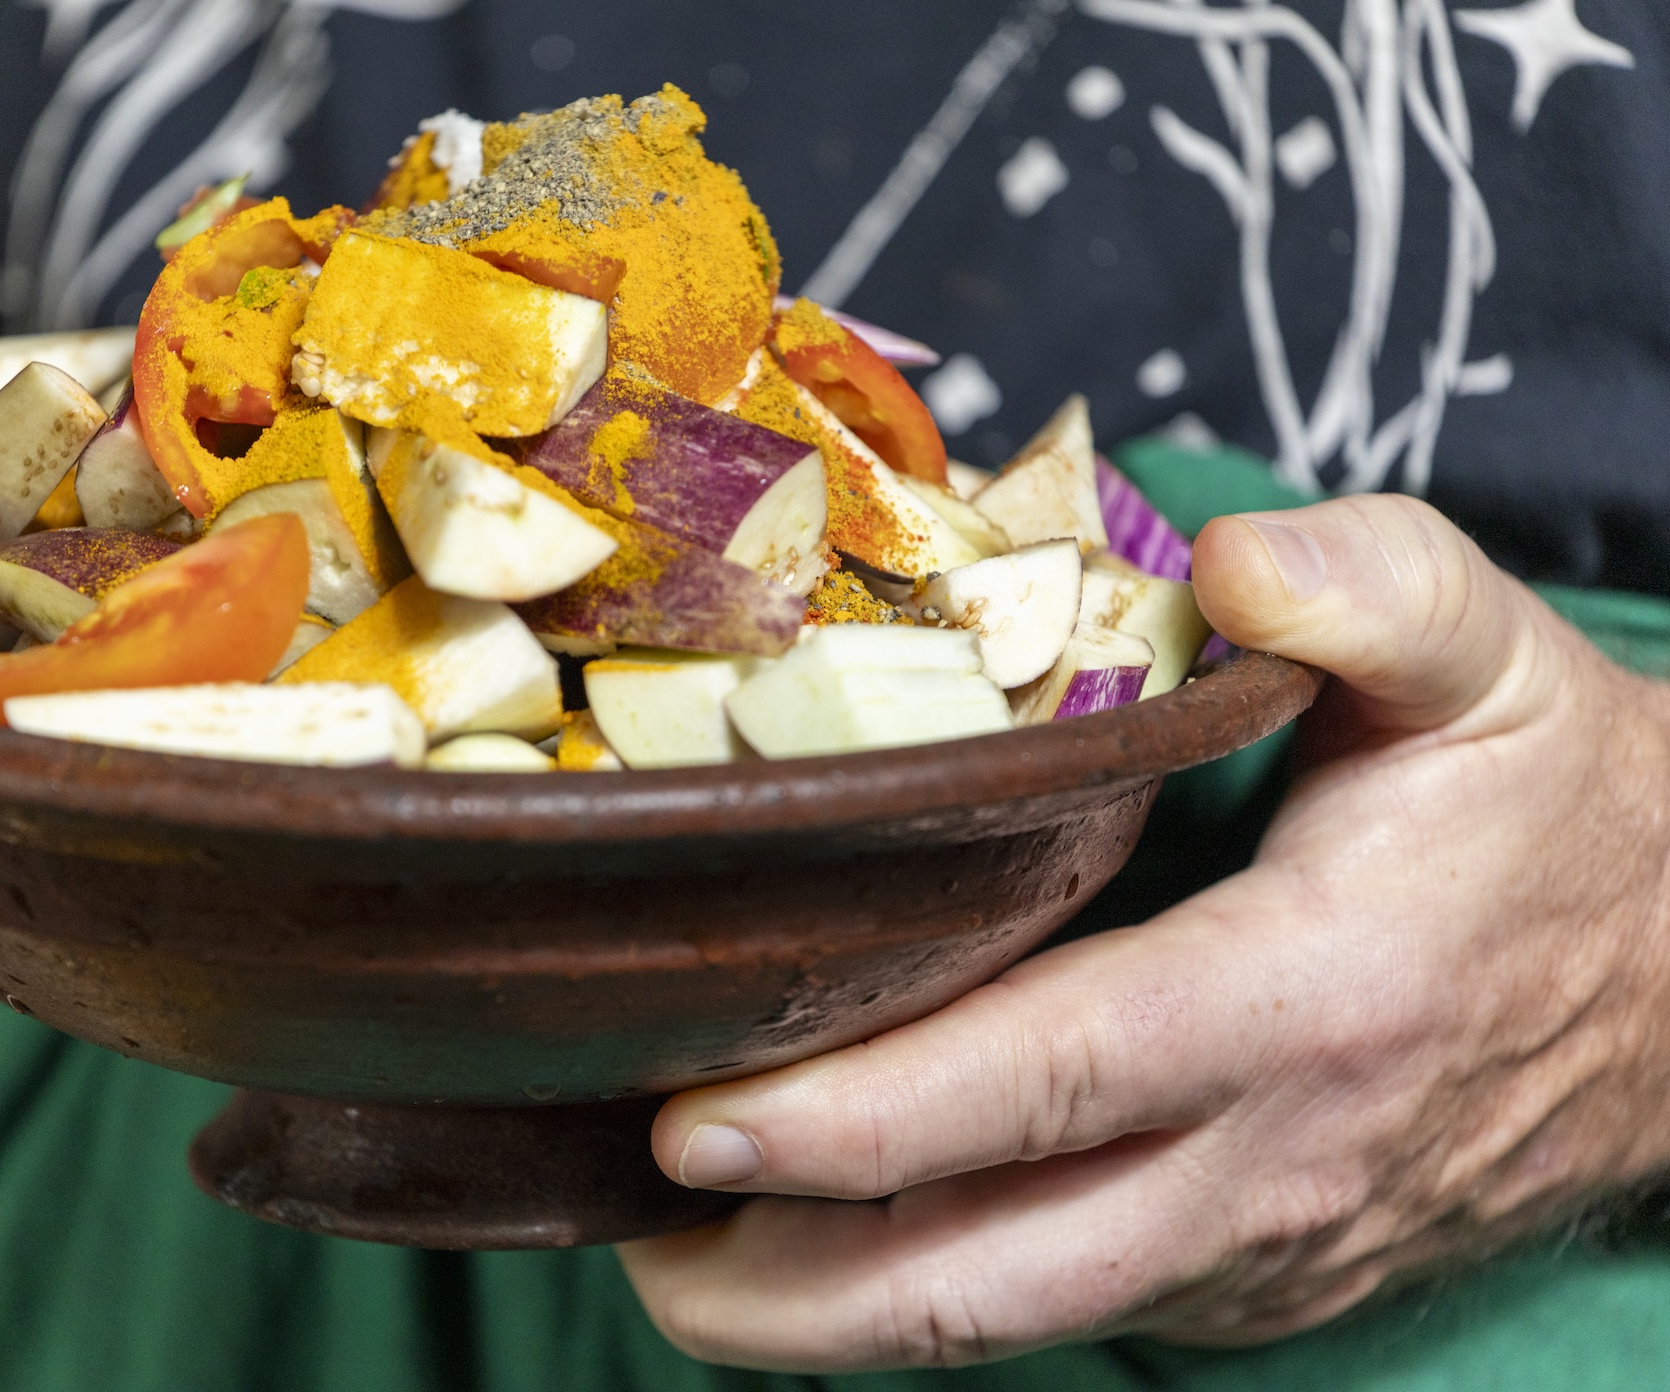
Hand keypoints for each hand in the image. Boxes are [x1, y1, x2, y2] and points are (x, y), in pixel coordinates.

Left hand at [618, 495, 1669, 1370]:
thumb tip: (1212, 554)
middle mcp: (1272, 1165)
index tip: (687, 1118)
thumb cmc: (1558, 807)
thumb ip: (1368, 583)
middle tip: (623, 1236)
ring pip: (1014, 1319)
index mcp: (1308, 1000)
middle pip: (989, 1273)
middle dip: (786, 1287)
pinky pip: (1069, 1304)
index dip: (856, 1118)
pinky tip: (828, 1235)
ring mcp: (1263, 1249)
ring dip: (830, 1314)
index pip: (1046, 1080)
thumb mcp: (1493, 651)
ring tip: (676, 1262)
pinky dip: (933, 1288)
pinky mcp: (1258, 1282)